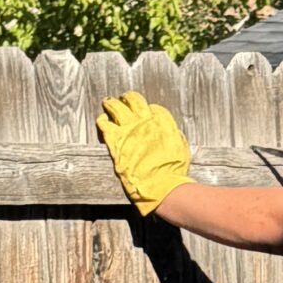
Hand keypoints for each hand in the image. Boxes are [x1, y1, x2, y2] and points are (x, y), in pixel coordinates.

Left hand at [97, 91, 190, 215]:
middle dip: (128, 99)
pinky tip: (101, 120)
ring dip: (112, 104)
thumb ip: (173, 135)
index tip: (146, 113)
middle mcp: (146, 120)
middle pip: (134, 100)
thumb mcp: (181, 147)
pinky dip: (102, 120)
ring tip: (108, 103)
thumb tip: (169, 132)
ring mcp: (129, 128)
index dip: (148, 109)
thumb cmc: (173, 170)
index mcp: (163, 121)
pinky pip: (104, 124)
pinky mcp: (115, 140)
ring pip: (116, 107)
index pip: (153, 107)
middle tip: (124, 99)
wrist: (160, 183)